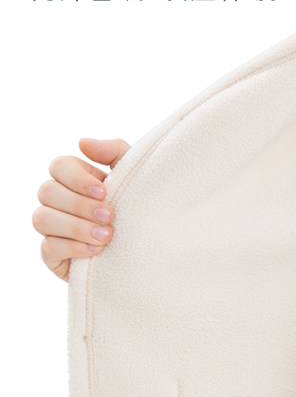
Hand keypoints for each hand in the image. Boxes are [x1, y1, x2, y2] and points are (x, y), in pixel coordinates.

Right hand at [32, 138, 129, 280]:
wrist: (153, 243)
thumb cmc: (140, 203)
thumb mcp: (134, 173)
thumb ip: (112, 151)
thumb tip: (82, 142)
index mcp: (76, 177)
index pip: (58, 166)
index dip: (77, 178)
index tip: (104, 191)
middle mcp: (58, 199)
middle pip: (46, 191)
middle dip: (79, 205)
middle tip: (109, 215)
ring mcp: (52, 227)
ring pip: (41, 218)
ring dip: (75, 227)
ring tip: (106, 235)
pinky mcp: (53, 254)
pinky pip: (47, 248)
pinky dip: (73, 248)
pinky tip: (96, 250)